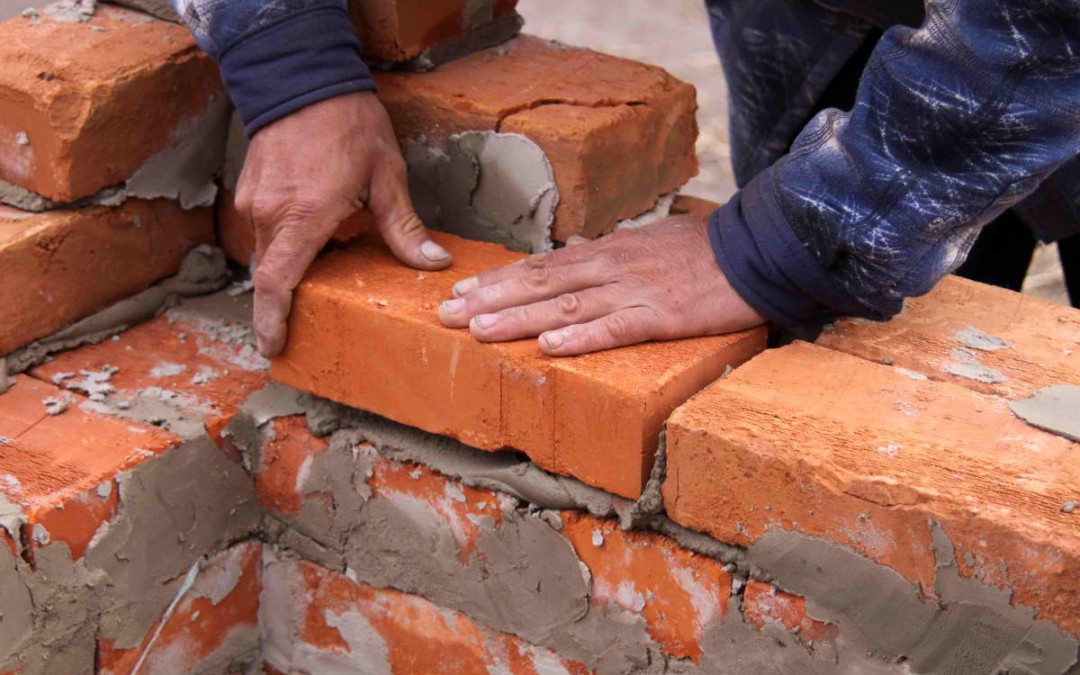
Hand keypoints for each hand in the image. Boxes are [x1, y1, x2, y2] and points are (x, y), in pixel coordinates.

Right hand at [235, 92, 451, 355]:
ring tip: (318, 278)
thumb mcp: (387, 176)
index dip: (272, 321)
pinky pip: (263, 229)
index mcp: (303, 217)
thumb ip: (404, 227)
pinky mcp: (251, 188)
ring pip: (265, 252)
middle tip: (302, 326)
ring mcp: (255, 200)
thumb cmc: (348, 124)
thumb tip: (432, 264)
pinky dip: (283, 244)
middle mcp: (270, 213)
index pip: (277, 283)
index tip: (272, 347)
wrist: (306, 77)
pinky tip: (313, 239)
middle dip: (283, 304)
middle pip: (271, 274)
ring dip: (287, 270)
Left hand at [437, 215, 764, 355]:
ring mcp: (633, 291)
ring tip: (479, 330)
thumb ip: (610, 246)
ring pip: (565, 305)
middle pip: (539, 283)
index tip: (460, 289)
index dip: (498, 278)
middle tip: (446, 313)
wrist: (755, 249)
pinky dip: (581, 337)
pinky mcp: (661, 316)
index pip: (540, 265)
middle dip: (490, 298)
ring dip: (519, 318)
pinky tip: (550, 347)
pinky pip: (615, 328)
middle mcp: (609, 267)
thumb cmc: (702, 248)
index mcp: (606, 251)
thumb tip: (578, 242)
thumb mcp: (648, 239)